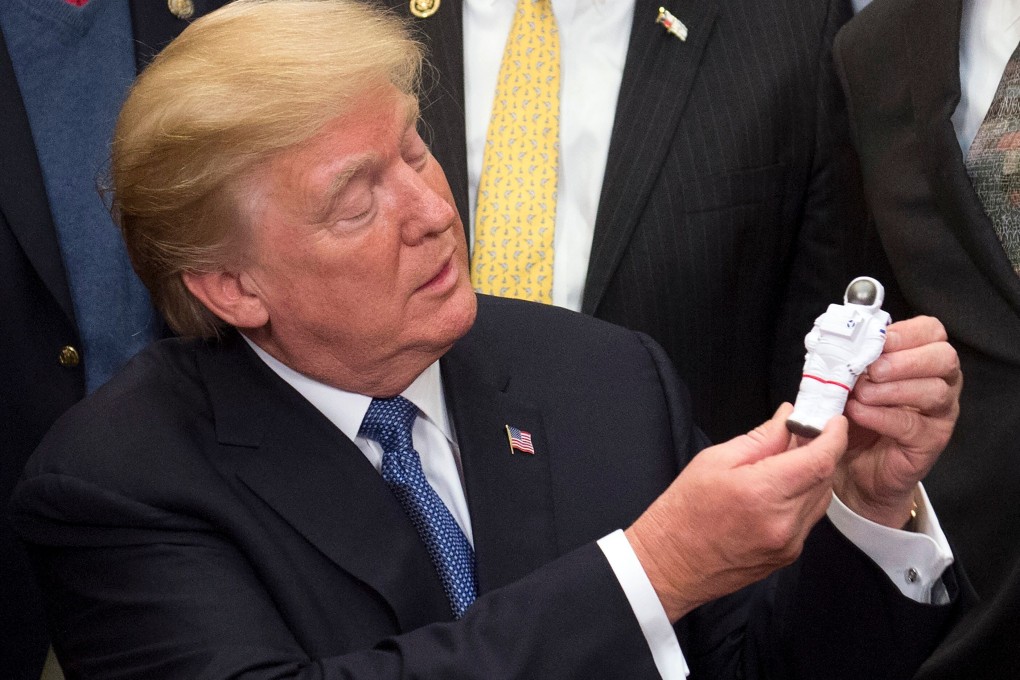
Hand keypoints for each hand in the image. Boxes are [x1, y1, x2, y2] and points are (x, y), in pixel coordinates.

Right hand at [626, 404, 845, 621]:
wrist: (670, 563)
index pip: (819, 461)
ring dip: (813, 475)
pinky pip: (808, 518)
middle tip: (803, 434)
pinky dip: (802, 498)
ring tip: (787, 461)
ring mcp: (788, 543)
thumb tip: (787, 419)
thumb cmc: (683, 512)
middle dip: (821, 452)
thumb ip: (759, 439)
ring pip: (820, 499)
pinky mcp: (788, 556)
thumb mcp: (713, 460)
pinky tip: (779, 490)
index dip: (833, 437)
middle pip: (824, 478)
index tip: (834, 421)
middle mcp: (782, 522)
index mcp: (762, 493)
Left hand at [836, 316, 960, 527]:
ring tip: (860, 394)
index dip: (907, 332)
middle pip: (943, 358)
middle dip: (905, 360)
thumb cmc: (854, 416)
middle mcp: (940, 382)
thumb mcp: (848, 381)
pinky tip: (859, 412)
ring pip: (933, 391)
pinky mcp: (929, 441)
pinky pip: (912, 424)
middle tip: (872, 370)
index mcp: (921, 358)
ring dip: (892, 388)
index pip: (931, 332)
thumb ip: (849, 360)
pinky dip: (882, 415)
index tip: (879, 340)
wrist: (851, 465)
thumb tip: (834, 342)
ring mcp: (939, 413)